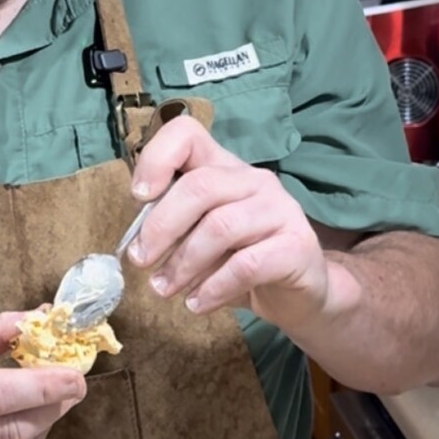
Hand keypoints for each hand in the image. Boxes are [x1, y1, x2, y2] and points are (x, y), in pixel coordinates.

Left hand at [129, 114, 330, 335]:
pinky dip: (214, 288)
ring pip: (220, 226)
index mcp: (224, 169)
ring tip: (164, 290)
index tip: (138, 197)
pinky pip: (247, 265)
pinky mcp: (296, 246)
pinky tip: (197, 304)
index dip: (156, 158)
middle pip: (199, 186)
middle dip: (160, 227)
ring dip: (183, 264)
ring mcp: (280, 210)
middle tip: (140, 261)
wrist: (300, 294)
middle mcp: (254, 181)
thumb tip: (137, 244)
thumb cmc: (241, 261)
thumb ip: (174, 229)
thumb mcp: (200, 240)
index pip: (188, 135)